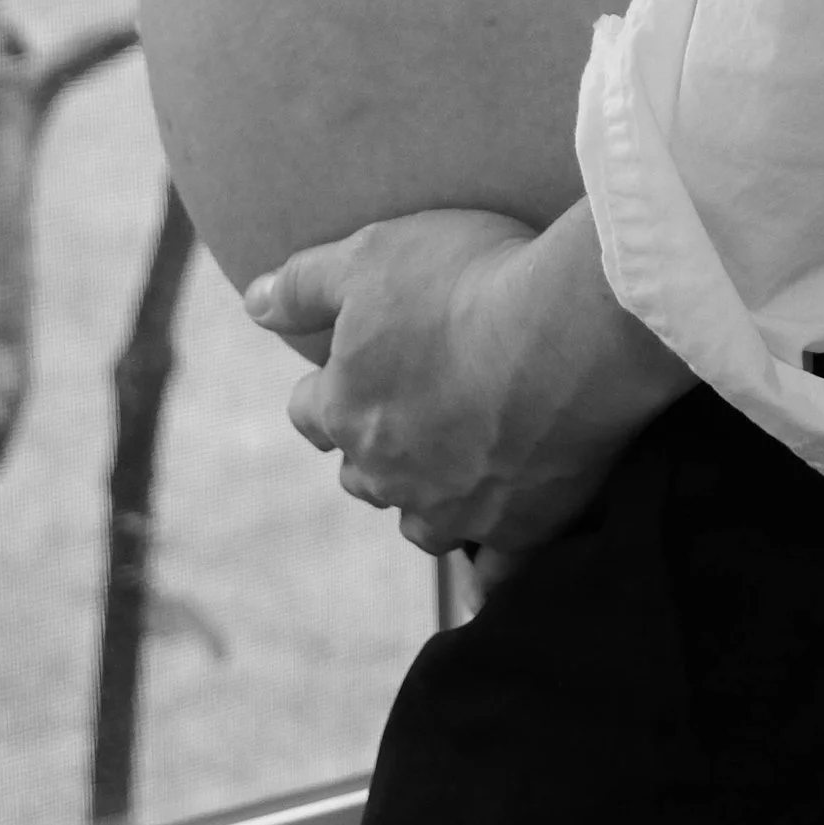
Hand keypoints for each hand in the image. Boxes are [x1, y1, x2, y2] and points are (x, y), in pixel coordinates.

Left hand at [246, 201, 694, 560]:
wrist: (570, 332)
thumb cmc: (467, 284)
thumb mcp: (371, 254)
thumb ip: (304, 284)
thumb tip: (253, 304)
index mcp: (347, 408)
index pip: (309, 410)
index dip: (328, 386)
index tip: (352, 366)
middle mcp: (389, 472)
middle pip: (360, 474)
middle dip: (374, 448)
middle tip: (413, 409)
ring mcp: (453, 509)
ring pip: (419, 522)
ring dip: (427, 499)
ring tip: (456, 470)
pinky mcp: (519, 530)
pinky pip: (496, 570)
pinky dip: (493, 568)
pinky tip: (499, 557)